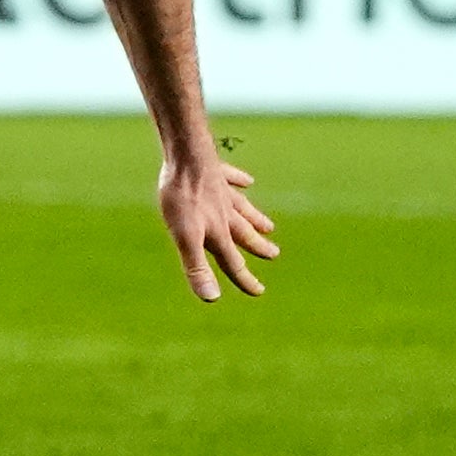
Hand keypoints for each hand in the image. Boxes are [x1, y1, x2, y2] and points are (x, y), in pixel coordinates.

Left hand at [158, 148, 276, 300]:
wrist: (186, 156)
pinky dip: (240, 181)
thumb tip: (212, 298)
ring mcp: (222, 192)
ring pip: (242, 210)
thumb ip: (197, 266)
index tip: (259, 292)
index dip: (244, 280)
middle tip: (273, 254)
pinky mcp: (215, 172)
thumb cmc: (182, 199)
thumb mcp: (185, 237)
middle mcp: (225, 214)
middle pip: (244, 235)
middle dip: (257, 247)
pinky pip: (231, 179)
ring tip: (269, 227)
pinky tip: (247, 181)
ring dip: (255, 219)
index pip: (232, 263)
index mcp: (218, 233)